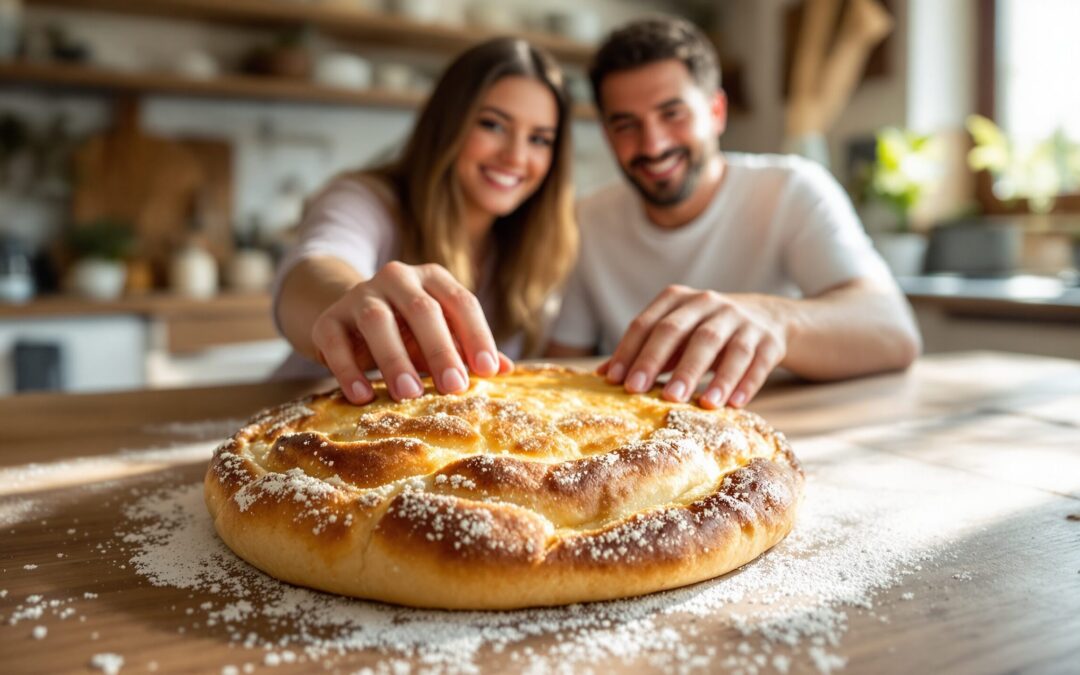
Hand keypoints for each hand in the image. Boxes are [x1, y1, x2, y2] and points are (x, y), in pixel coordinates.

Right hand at [311, 261, 510, 403]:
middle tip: (454, 388)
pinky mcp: (328, 319)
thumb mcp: (440, 335)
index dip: (477, 335)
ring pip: (377, 321)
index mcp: (432, 278)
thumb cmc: (407, 330)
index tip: (488, 371)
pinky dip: (347, 369)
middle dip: (440, 349)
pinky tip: (362, 396)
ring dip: (395, 358)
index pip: (461, 301)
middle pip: (421, 309)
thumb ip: (469, 350)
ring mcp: (359, 295)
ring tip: (410, 394)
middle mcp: (397, 278)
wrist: (346, 315)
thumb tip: (507, 370)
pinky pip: (335, 341)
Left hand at [600, 285, 786, 408]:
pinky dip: (745, 383)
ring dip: (707, 376)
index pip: (648, 323)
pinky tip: (733, 405)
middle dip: (660, 363)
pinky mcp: (769, 340)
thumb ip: (643, 351)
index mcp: (679, 299)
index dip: (630, 352)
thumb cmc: (704, 332)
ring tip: (696, 405)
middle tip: (641, 392)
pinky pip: (757, 362)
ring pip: (723, 347)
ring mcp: (742, 321)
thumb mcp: (675, 332)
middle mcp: (710, 304)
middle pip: (683, 333)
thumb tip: (600, 376)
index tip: (615, 381)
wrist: (766, 318)